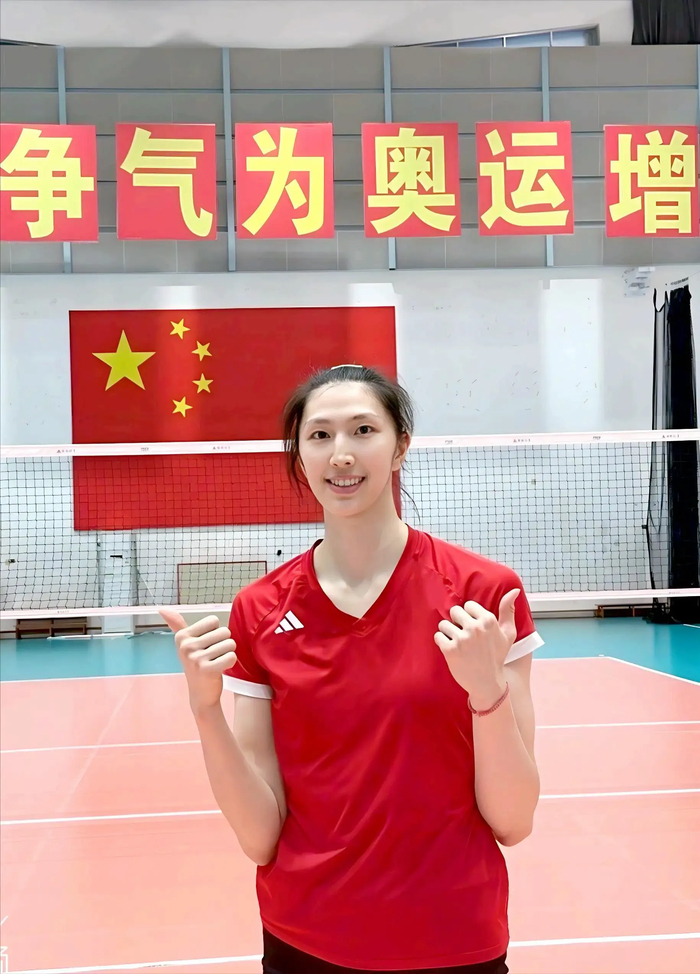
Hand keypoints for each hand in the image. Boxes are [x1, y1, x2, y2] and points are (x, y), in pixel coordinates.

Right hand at [160, 608, 236, 713]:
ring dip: (228, 652)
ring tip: (217, 661)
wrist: (200, 693)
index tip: (205, 645)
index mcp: (182, 636)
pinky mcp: (208, 670)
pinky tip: (221, 668)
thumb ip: (177, 624)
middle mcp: (186, 646)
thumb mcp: (184, 643)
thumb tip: (161, 608)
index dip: (214, 632)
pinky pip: (231, 656)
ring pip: (230, 643)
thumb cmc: (196, 664)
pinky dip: (231, 662)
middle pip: (223, 631)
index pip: (213, 620)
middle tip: (213, 655)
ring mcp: (196, 659)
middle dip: (223, 643)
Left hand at [434, 589, 519, 706]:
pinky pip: (438, 636)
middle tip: (465, 637)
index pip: (468, 605)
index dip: (470, 616)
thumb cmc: (497, 656)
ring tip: (458, 644)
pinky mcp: (450, 650)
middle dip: (457, 622)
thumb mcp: (508, 633)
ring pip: (443, 624)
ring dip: (448, 633)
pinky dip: (442, 642)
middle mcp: (475, 628)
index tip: (474, 628)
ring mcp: (462, 639)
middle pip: (454, 611)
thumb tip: (514, 590)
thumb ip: (508, 610)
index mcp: (488, 620)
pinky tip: (451, 650)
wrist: (487, 682)